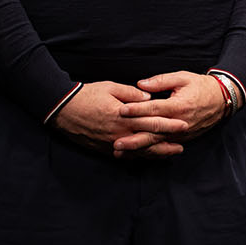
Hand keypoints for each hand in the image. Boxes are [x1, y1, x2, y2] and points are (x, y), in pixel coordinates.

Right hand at [51, 81, 182, 156]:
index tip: (183, 125)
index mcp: (123, 116)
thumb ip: (132, 94)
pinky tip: (147, 157)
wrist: (62, 109)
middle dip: (166, 144)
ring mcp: (111, 142)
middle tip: (182, 147)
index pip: (151, 122)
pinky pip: (124, 156)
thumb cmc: (87, 95)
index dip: (169, 124)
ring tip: (170, 154)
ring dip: (155, 154)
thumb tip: (149, 98)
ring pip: (137, 151)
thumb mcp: (111, 87)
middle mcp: (119, 132)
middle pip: (148, 140)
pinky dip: (138, 157)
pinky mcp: (103, 148)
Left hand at [118, 71, 230, 153]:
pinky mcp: (183, 139)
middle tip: (116, 142)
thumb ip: (161, 81)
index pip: (154, 109)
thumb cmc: (202, 86)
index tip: (121, 111)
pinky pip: (163, 146)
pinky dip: (148, 151)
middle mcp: (180, 122)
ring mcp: (181, 133)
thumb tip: (140, 84)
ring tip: (120, 152)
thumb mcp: (183, 78)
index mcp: (179, 105)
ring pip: (157, 143)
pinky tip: (135, 154)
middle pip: (153, 132)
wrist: (223, 100)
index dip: (137, 110)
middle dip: (133, 138)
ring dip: (138, 149)